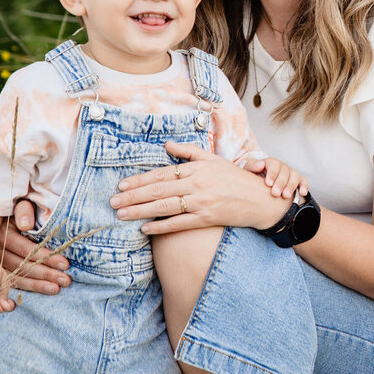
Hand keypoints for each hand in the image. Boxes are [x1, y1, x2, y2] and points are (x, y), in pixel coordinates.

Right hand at [0, 206, 71, 293]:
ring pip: (17, 277)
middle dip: (46, 274)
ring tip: (56, 289)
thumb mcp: (18, 204)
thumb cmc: (13, 210)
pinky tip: (41, 291)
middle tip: (65, 280)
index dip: (46, 257)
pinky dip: (27, 288)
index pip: (27, 250)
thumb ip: (23, 211)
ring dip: (38, 285)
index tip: (65, 264)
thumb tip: (26, 225)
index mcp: (3, 234)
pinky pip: (11, 283)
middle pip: (23, 266)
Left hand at [111, 141, 287, 234]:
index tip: (122, 185)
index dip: (140, 180)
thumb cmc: (236, 179)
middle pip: (158, 190)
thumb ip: (189, 152)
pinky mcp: (207, 219)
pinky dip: (161, 226)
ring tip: (122, 214)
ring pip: (164, 207)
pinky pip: (179, 223)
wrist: (260, 199)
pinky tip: (145, 229)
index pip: (162, 174)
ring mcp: (202, 202)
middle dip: (133, 196)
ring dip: (140, 211)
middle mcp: (197, 184)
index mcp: (197, 168)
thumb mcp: (214, 160)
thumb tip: (167, 145)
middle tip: (113, 202)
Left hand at [243, 156, 308, 199]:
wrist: (259, 184)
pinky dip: (304, 186)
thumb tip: (260, 165)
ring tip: (285, 196)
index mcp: (270, 163)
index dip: (272, 173)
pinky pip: (303, 181)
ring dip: (291, 185)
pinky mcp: (297, 180)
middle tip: (275, 193)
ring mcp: (290, 173)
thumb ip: (251, 166)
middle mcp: (282, 167)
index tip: (268, 183)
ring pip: (294, 176)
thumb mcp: (248, 171)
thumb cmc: (254, 178)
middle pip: (284, 171)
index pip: (273, 164)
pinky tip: (302, 193)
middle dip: (280, 183)